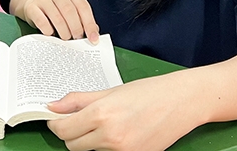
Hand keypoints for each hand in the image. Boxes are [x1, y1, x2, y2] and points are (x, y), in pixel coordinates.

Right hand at [15, 0, 99, 41]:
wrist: (32, 4)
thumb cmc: (55, 8)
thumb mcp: (70, 8)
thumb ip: (82, 18)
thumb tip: (93, 34)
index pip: (83, 6)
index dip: (89, 24)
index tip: (93, 38)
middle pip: (69, 11)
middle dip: (76, 28)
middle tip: (78, 38)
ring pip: (57, 17)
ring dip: (64, 32)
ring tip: (67, 38)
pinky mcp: (32, 7)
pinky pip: (42, 21)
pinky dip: (49, 31)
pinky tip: (52, 34)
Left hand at [47, 74, 200, 150]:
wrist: (182, 101)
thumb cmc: (149, 92)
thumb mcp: (110, 91)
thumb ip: (78, 100)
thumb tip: (53, 106)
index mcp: (101, 115)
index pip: (63, 129)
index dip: (56, 123)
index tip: (56, 118)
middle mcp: (110, 137)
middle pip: (73, 145)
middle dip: (71, 133)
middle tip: (78, 120)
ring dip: (89, 140)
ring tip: (106, 123)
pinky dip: (106, 147)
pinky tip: (118, 133)